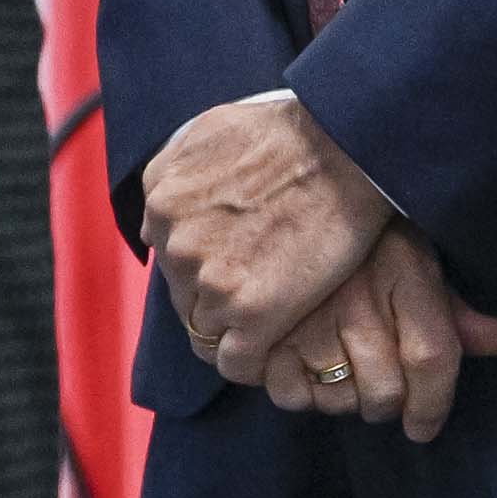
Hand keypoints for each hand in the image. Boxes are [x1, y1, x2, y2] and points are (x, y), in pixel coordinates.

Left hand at [138, 93, 389, 384]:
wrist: (339, 149)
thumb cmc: (281, 134)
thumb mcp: (201, 134)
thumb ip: (169, 174)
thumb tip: (157, 215)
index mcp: (160, 205)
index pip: (168, 263)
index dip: (200, 273)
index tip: (232, 273)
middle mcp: (175, 247)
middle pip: (185, 299)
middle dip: (217, 300)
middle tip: (261, 291)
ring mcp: (212, 282)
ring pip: (208, 331)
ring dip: (238, 329)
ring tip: (275, 316)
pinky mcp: (253, 312)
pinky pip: (235, 362)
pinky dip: (251, 362)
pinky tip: (275, 348)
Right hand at [256, 222, 496, 440]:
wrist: (289, 196)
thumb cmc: (364, 240)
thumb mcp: (416, 260)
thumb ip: (455, 310)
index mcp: (405, 273)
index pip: (432, 358)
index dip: (433, 405)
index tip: (423, 427)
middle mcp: (359, 299)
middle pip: (384, 392)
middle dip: (386, 404)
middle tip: (378, 389)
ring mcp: (309, 318)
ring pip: (337, 400)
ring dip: (343, 399)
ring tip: (339, 371)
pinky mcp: (266, 332)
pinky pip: (290, 395)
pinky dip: (299, 393)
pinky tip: (302, 367)